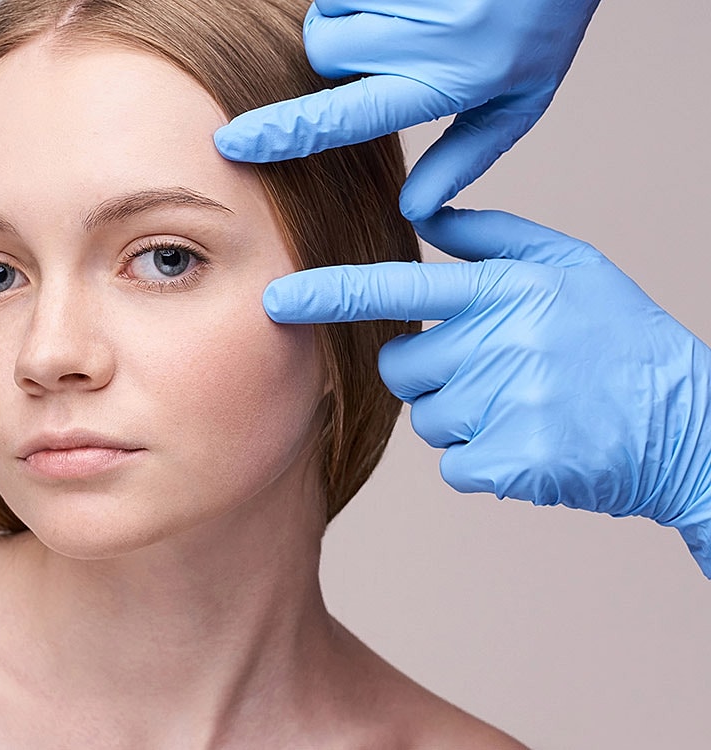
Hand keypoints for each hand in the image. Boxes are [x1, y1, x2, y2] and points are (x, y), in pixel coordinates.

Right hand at [215, 0, 599, 219]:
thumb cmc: (545, 22)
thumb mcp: (523, 97)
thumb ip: (467, 153)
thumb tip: (415, 212)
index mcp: (453, 78)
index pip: (345, 114)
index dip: (282, 133)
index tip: (232, 144)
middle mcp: (430, 32)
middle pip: (323, 52)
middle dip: (336, 51)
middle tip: (382, 44)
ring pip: (330, 11)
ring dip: (350, 14)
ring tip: (404, 11)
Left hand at [264, 208, 710, 576]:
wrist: (690, 424)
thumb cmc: (622, 339)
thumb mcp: (572, 266)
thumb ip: (495, 235)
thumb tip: (428, 214)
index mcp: (504, 290)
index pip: (395, 287)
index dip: (328, 294)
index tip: (275, 297)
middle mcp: (497, 342)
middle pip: (401, 367)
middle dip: (433, 373)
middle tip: (497, 373)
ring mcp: (504, 404)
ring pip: (428, 418)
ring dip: (463, 418)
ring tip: (526, 406)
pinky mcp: (510, 461)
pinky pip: (455, 464)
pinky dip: (484, 461)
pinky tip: (533, 442)